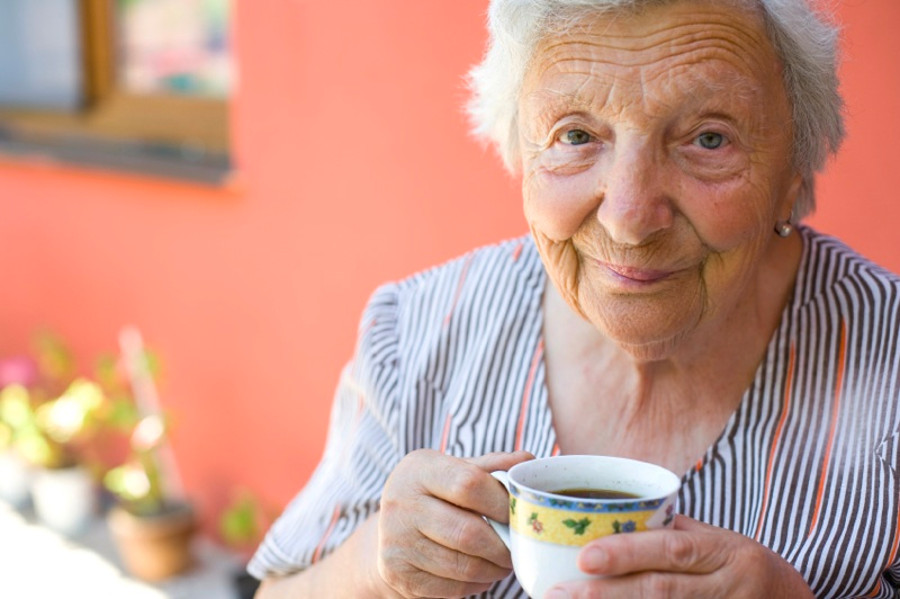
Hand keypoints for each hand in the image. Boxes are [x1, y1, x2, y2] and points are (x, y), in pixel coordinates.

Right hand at [373, 449, 532, 597]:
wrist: (389, 531)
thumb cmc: (433, 494)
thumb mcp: (454, 470)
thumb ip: (490, 466)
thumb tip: (528, 460)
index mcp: (419, 469)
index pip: (469, 484)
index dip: (501, 503)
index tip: (518, 514)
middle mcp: (401, 503)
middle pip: (468, 532)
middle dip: (503, 545)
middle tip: (518, 547)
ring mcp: (396, 541)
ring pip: (463, 566)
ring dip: (494, 568)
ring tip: (504, 561)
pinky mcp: (398, 574)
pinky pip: (452, 588)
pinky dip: (476, 583)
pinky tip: (481, 572)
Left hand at [545, 515, 812, 598]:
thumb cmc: (745, 567)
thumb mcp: (721, 542)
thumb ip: (673, 534)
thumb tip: (610, 519)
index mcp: (726, 552)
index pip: (672, 550)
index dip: (627, 554)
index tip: (583, 557)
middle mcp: (729, 588)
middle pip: (660, 592)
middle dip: (605, 594)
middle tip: (556, 593)